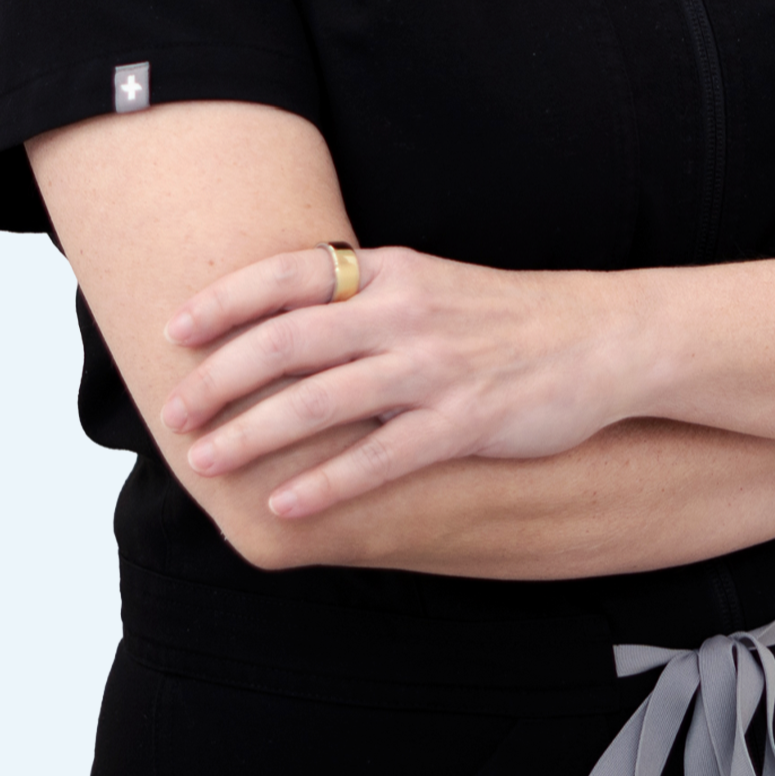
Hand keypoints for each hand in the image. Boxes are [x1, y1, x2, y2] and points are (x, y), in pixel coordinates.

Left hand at [151, 243, 636, 520]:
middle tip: (173, 412)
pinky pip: (381, 457)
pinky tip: (285, 504)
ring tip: (208, 462)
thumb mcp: (426, 283)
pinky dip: (327, 481)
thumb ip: (360, 296)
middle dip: (220, 379)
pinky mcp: (465, 422)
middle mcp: (404, 313)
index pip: (287, 275)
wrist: (602, 338)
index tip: (174, 330)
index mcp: (389, 271)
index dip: (224, 301)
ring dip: (254, 434)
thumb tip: (278, 319)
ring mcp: (434, 368)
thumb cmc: (502, 316)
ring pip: (322, 401)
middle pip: (287, 341)